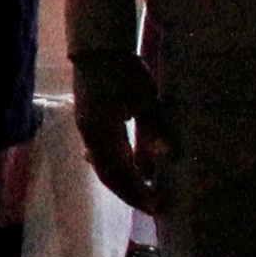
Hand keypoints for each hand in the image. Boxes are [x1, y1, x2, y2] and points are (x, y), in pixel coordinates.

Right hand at [78, 44, 162, 211]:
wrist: (98, 49)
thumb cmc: (122, 71)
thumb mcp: (143, 99)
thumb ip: (154, 127)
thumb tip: (167, 157)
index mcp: (101, 132)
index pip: (119, 172)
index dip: (136, 191)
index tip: (155, 206)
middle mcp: (91, 136)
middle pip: (107, 174)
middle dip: (129, 192)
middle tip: (150, 207)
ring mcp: (88, 129)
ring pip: (103, 165)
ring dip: (123, 181)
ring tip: (143, 191)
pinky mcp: (91, 122)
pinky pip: (102, 153)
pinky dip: (117, 165)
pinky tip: (130, 167)